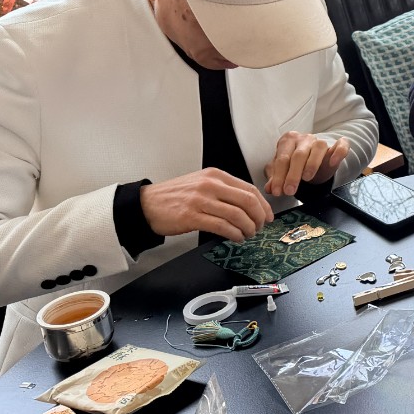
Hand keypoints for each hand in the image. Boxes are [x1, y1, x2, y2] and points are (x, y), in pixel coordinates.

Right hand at [139, 169, 271, 241]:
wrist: (145, 205)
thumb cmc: (173, 196)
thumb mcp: (201, 183)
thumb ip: (223, 190)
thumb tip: (248, 204)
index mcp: (215, 175)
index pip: (249, 189)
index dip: (263, 204)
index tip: (268, 215)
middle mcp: (210, 185)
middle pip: (247, 201)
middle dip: (259, 217)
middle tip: (260, 227)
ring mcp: (201, 200)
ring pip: (237, 215)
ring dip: (247, 228)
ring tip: (248, 234)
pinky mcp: (192, 216)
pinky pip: (222, 226)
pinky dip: (234, 234)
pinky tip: (236, 238)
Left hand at [265, 132, 350, 197]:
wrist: (316, 159)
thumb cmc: (297, 164)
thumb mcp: (284, 171)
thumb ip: (276, 178)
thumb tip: (269, 188)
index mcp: (288, 141)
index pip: (282, 158)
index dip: (278, 176)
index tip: (277, 191)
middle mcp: (304, 138)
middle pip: (298, 155)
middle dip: (293, 175)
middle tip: (289, 191)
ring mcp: (321, 140)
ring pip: (318, 148)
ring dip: (312, 164)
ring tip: (306, 179)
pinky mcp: (337, 145)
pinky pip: (341, 145)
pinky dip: (338, 152)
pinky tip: (333, 162)